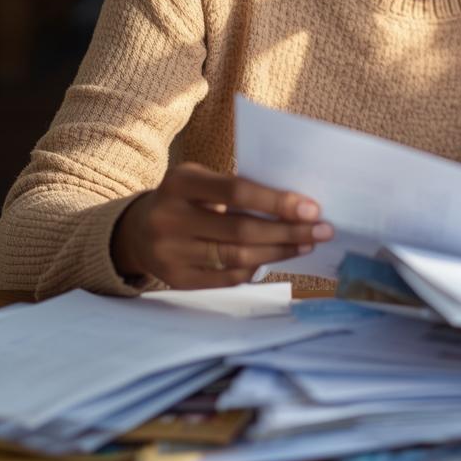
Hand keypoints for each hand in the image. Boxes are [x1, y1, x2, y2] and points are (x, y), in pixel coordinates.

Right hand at [111, 162, 332, 287]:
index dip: (277, 201)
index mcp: (180, 183)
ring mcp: (170, 253)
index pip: (237, 191)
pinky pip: (227, 278)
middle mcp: (169, 218)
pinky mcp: (176, 279)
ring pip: (237, 257)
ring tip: (306, 244)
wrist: (138, 230)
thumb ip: (238, 188)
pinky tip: (277, 258)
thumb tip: (296, 205)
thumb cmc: (186, 199)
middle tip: (322, 230)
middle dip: (288, 231)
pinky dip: (256, 268)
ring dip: (279, 252)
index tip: (312, 207)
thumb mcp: (201, 180)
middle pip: (241, 230)